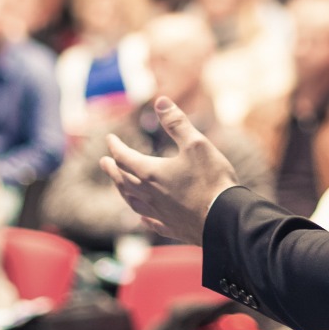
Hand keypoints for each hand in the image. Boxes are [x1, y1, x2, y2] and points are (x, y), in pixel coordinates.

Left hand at [101, 97, 239, 245]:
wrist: (224, 219)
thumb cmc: (211, 180)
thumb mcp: (196, 143)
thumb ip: (176, 123)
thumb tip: (160, 101)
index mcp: (151, 173)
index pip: (125, 157)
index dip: (115, 146)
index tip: (110, 139)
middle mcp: (150, 195)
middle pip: (123, 181)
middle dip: (112, 169)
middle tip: (104, 162)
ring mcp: (159, 213)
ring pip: (132, 202)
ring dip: (122, 191)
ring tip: (118, 186)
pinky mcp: (171, 228)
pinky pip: (150, 222)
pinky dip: (142, 217)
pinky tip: (141, 217)